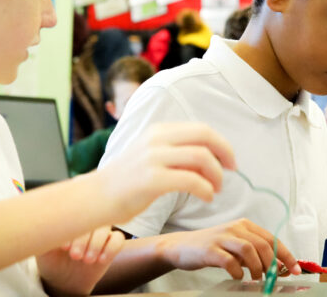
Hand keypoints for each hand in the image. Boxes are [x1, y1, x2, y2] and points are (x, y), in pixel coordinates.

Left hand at [37, 226, 124, 295]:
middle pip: (92, 219)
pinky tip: (100, 260)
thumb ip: (48, 236)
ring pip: (105, 228)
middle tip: (75, 256)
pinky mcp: (111, 243)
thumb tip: (52, 226)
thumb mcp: (44, 249)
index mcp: (70, 218)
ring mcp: (100, 232)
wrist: (63, 278)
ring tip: (86, 260)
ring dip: (96, 244)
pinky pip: (118, 239)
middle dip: (84, 239)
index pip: (75, 213)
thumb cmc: (52, 259)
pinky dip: (111, 249)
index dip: (72, 229)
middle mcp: (87, 222)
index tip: (64, 247)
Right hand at [97, 123, 236, 224]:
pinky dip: (206, 189)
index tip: (229, 160)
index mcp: (158, 131)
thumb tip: (208, 158)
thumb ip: (175, 153)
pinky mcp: (151, 179)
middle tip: (232, 170)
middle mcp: (156, 139)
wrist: (94, 198)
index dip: (221, 143)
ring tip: (217, 189)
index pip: (200, 129)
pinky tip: (207, 197)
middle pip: (205, 136)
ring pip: (201, 157)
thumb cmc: (125, 182)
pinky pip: (191, 180)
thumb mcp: (150, 156)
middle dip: (225, 152)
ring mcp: (153, 158)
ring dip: (216, 175)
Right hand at [156, 218, 301, 279]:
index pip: (272, 239)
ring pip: (249, 249)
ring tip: (255, 278)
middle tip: (271, 278)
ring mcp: (222, 237)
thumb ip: (255, 254)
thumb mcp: (236, 248)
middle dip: (272, 264)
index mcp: (244, 225)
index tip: (295, 270)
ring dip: (257, 267)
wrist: (181, 247)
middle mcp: (235, 227)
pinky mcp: (210, 249)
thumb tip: (279, 267)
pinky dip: (237, 271)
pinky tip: (236, 276)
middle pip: (263, 244)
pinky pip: (229, 261)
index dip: (286, 255)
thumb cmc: (212, 248)